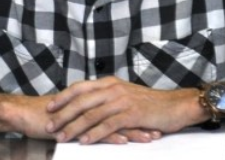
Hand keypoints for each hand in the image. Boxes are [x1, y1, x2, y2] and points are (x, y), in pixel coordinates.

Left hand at [45, 77, 201, 143]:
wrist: (175, 106)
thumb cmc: (149, 104)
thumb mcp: (125, 95)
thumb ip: (107, 98)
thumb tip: (87, 106)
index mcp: (110, 83)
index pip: (80, 87)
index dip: (63, 97)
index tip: (49, 107)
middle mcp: (113, 89)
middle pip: (82, 101)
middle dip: (63, 114)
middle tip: (49, 126)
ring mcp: (122, 101)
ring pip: (92, 114)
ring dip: (75, 126)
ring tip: (62, 137)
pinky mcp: (132, 114)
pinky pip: (108, 125)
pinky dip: (94, 134)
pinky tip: (84, 141)